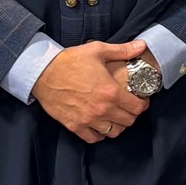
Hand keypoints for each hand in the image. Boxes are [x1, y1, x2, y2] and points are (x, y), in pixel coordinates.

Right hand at [32, 39, 151, 142]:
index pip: (137, 108)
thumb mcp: (98, 50)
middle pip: (128, 122)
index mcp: (111, 92)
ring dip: (117, 125)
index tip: (140, 100)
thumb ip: (123, 50)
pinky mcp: (75, 125)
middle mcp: (102, 109)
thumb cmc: (70, 60)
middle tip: (128, 107)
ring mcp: (88, 119)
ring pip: (113, 132)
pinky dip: (99, 134)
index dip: (142, 104)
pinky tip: (99, 125)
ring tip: (115, 117)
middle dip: (132, 114)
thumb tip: (142, 45)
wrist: (43, 72)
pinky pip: (93, 138)